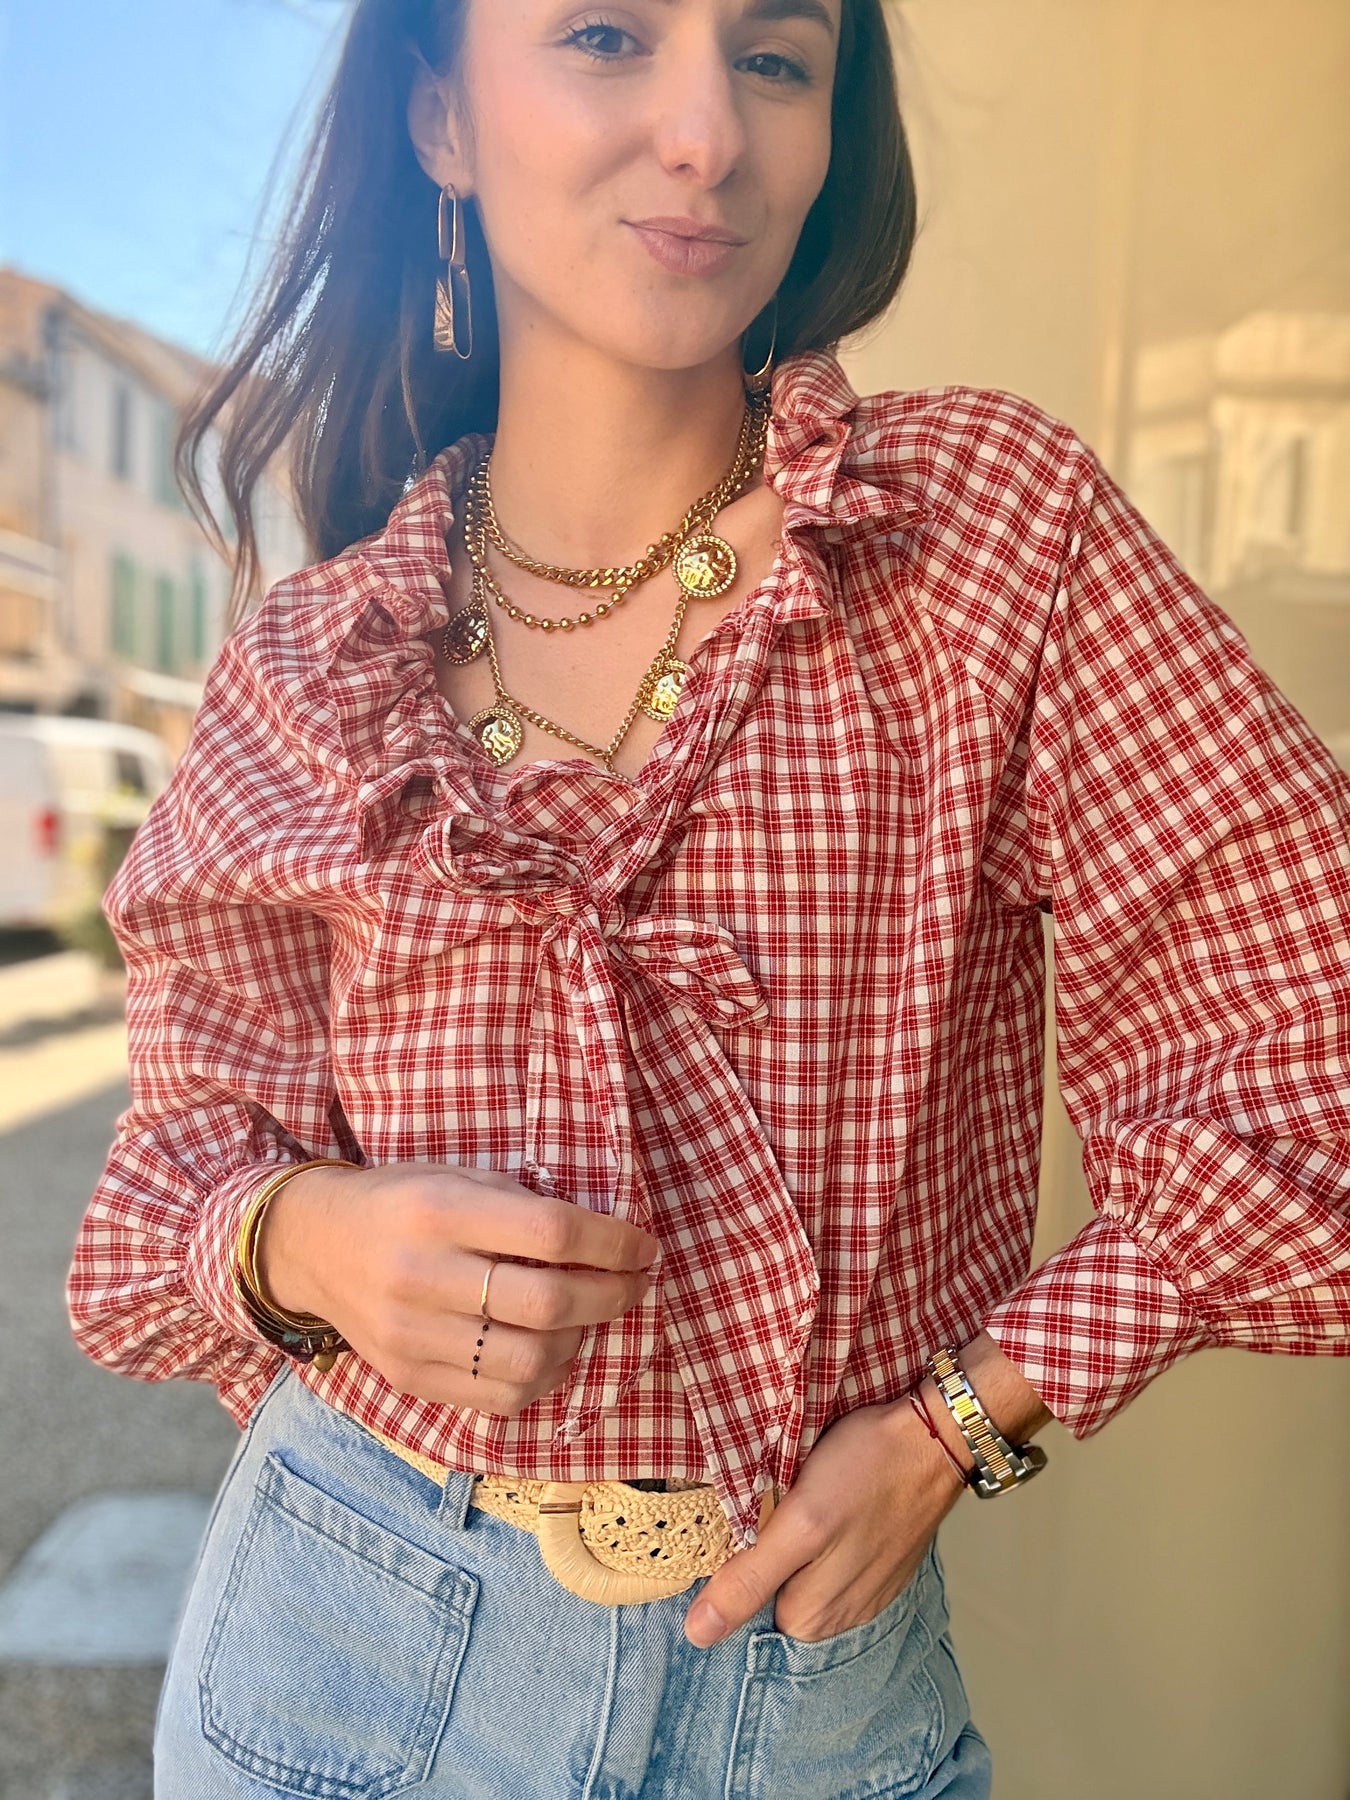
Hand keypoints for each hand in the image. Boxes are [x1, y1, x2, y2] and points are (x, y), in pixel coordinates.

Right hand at [257, 1161, 659, 1416]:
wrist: (315, 1245)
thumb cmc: (403, 1201)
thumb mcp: (459, 1177)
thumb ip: (524, 1207)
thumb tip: (608, 1241)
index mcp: (441, 1211)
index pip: (552, 1234)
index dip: (614, 1244)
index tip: (644, 1247)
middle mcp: (424, 1275)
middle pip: (549, 1304)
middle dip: (612, 1296)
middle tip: (634, 1284)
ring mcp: (413, 1335)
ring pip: (531, 1362)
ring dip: (580, 1341)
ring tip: (587, 1317)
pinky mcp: (409, 1377)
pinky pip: (499, 1398)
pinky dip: (542, 1378)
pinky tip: (549, 1350)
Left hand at [683, 1396, 966, 1647]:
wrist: (932, 1437)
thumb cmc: (866, 1470)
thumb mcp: (800, 1523)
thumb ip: (751, 1580)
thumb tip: (699, 1634)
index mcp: (811, 1618)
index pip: (743, 1616)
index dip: (727, 1576)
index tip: (728, 1538)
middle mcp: (839, 1618)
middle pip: (771, 1598)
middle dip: (758, 1560)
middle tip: (760, 1511)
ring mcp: (862, 1592)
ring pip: (800, 1579)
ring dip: (787, 1548)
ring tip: (791, 1504)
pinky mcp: (876, 1565)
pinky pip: (829, 1565)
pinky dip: (817, 1540)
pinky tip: (823, 1505)